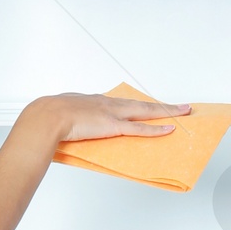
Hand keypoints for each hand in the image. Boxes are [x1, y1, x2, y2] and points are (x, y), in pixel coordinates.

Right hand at [31, 91, 191, 145]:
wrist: (46, 116)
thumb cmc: (48, 117)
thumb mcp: (63, 115)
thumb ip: (72, 120)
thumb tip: (68, 126)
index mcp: (95, 101)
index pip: (123, 103)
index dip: (138, 105)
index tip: (148, 107)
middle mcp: (108, 104)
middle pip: (142, 104)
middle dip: (163, 106)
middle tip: (181, 106)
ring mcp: (112, 114)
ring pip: (146, 112)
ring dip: (167, 112)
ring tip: (184, 112)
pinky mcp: (112, 126)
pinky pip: (139, 128)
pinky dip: (156, 129)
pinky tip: (170, 129)